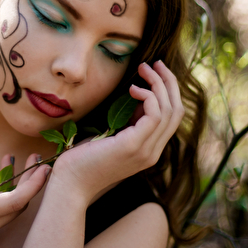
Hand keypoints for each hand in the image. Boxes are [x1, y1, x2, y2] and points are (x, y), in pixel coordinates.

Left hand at [52, 61, 183, 202]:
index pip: (172, 117)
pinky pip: (155, 115)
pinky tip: (132, 89)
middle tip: (155, 63)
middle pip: (177, 111)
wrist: (70, 184)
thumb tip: (137, 95)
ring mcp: (146, 151)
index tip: (154, 72)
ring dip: (158, 84)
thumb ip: (128, 121)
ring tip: (143, 69)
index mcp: (149, 150)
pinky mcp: (134, 146)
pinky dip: (148, 96)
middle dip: (169, 83)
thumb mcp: (112, 135)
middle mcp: (153, 152)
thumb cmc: (83, 159)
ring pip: (169, 110)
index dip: (168, 91)